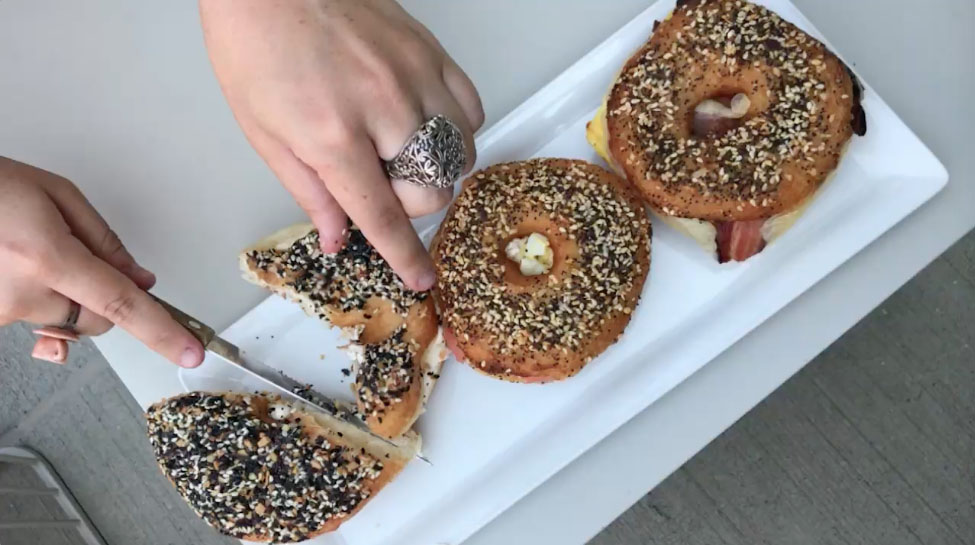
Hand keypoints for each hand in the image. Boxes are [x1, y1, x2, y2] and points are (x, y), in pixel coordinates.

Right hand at [0, 157, 204, 366]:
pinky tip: (17, 266)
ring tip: (34, 252)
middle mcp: (21, 292)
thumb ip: (105, 242)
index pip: (120, 304)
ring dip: (67, 295)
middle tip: (79, 255)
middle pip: (96, 319)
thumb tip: (141, 281)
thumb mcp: (57, 194)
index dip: (160, 331)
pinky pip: (34, 319)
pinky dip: (40, 298)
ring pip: (65, 321)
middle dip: (104, 298)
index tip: (190, 353)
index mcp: (46, 256)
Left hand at [200, 0, 484, 290]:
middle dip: (410, 202)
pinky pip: (471, 107)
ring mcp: (415, 76)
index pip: (383, 215)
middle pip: (433, 189)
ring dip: (436, 168)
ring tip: (400, 151)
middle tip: (379, 182)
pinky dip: (457, 128)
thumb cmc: (254, 46)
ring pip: (462, 152)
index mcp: (333, 135)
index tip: (421, 278)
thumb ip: (308, 190)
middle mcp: (384, 107)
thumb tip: (337, 236)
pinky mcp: (431, 51)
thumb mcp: (262, 132)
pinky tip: (425, 123)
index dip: (405, 256)